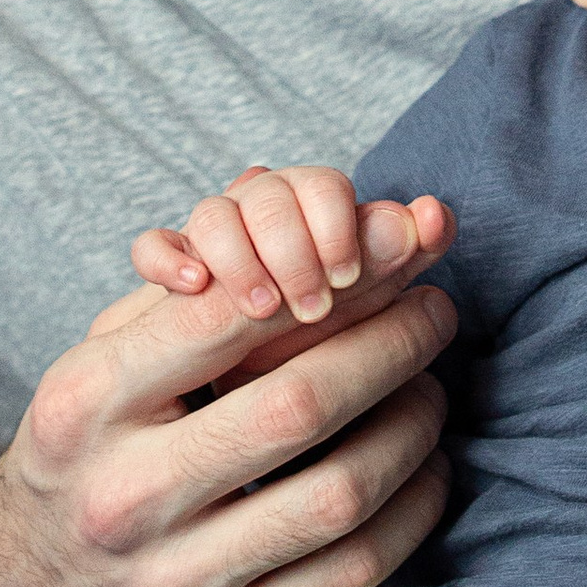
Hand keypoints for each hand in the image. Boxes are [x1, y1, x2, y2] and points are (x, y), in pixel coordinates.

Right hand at [0, 214, 460, 586]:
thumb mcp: (99, 363)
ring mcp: (170, 583)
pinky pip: (350, 575)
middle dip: (391, 344)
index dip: (326, 277)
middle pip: (298, 404)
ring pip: (338, 495)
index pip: (227, 317)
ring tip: (432, 387)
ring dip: (412, 428)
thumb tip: (323, 236)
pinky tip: (423, 470)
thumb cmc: (86, 453)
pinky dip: (410, 512)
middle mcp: (121, 496)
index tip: (385, 254)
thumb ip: (193, 298)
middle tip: (435, 312)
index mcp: (84, 405)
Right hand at [131, 166, 449, 326]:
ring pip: (214, 213)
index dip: (338, 222)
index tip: (349, 276)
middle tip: (314, 306)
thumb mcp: (359, 308)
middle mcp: (258, 216)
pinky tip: (190, 283)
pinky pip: (150, 244)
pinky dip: (165, 254)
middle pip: (268, 194)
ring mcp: (206, 247)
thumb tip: (436, 216)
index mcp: (312, 213)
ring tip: (263, 306)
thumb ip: (396, 263)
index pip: (322, 186)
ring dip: (241, 256)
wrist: (242, 400)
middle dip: (295, 246)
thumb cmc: (317, 349)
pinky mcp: (159, 283)